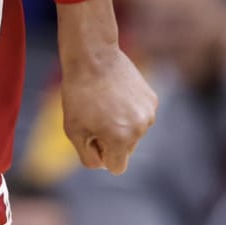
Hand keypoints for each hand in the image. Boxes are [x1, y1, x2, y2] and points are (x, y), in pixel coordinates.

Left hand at [58, 0, 157, 172]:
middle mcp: (140, 128)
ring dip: (120, 124)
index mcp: (121, 139)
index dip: (102, 156)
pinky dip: (128, 110)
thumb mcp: (73, 131)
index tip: (92, 139)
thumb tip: (103, 164)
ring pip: (133, 132)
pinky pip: (139, 115)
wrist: (93, 56)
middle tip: (94, 116)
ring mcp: (149, 112)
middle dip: (111, 140)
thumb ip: (88, 156)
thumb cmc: (79, 94)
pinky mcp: (152, 98)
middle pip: (126, 149)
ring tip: (104, 102)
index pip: (117, 167)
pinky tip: (115, 93)